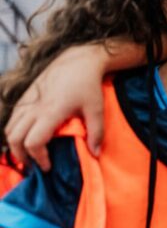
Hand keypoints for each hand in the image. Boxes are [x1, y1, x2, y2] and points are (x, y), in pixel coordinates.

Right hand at [5, 44, 106, 169]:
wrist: (77, 60)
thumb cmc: (88, 85)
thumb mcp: (96, 109)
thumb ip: (96, 132)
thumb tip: (95, 154)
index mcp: (50, 112)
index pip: (33, 142)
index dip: (38, 158)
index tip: (48, 167)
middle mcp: (34, 107)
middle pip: (14, 138)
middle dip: (21, 156)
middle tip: (34, 166)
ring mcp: (26, 101)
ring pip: (9, 128)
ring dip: (15, 145)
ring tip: (28, 155)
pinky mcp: (25, 96)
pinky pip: (12, 118)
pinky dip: (14, 132)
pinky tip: (26, 138)